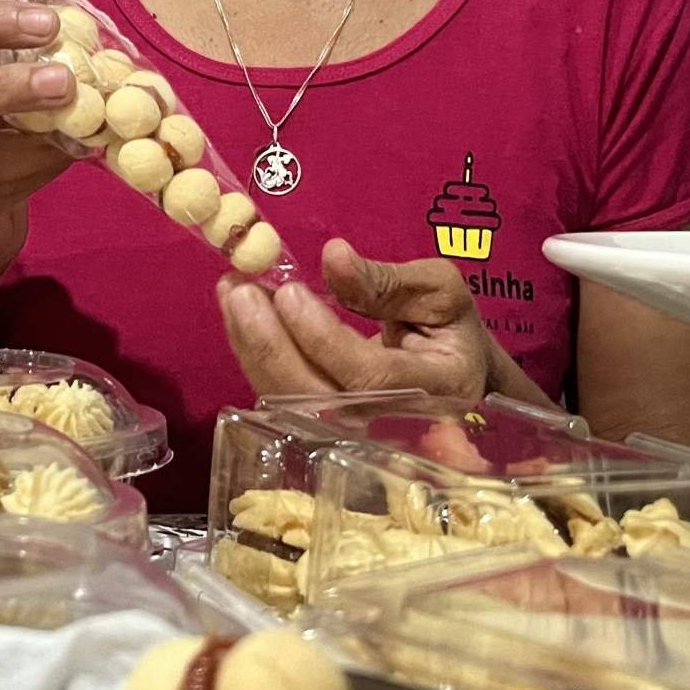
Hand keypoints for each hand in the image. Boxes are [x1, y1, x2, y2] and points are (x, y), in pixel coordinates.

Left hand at [218, 238, 519, 403]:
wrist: (455, 374)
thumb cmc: (450, 328)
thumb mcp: (438, 291)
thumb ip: (387, 280)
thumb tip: (333, 258)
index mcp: (437, 387)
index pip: (369, 377)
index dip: (324, 339)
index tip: (290, 293)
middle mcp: (393, 422)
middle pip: (319, 400)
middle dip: (272, 346)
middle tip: (242, 291)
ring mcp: (355, 431)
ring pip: (290, 404)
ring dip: (252, 347)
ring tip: (233, 292)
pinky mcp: (325, 426)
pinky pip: (281, 397)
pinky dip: (253, 354)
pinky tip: (239, 312)